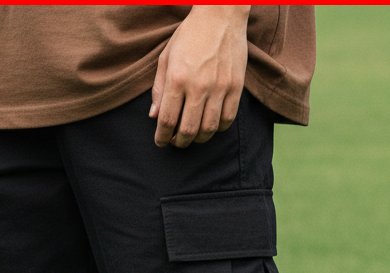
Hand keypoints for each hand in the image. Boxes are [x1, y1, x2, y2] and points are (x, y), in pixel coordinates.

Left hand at [150, 5, 249, 148]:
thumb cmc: (190, 35)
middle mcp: (199, 86)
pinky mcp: (236, 87)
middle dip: (179, 142)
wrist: (221, 15)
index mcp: (177, 78)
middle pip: (188, 130)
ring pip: (208, 129)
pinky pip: (227, 119)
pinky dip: (217, 129)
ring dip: (198, 139)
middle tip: (176, 142)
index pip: (167, 120)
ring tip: (192, 135)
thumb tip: (153, 116)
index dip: (162, 136)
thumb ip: (158, 88)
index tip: (160, 141)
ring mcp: (220, 87)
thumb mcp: (167, 57)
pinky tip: (210, 125)